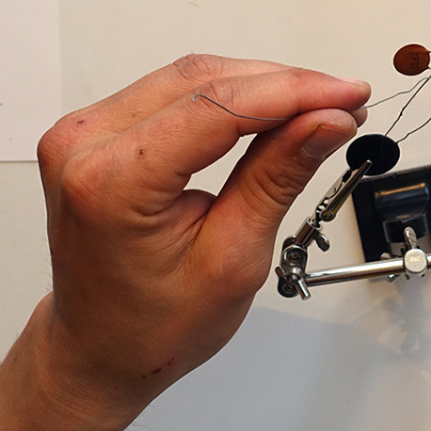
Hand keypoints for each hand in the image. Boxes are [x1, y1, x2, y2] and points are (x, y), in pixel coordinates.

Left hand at [31, 55, 369, 430]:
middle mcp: (84, 144)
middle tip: (344, 102)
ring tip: (317, 108)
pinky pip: (168, 93)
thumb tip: (326, 120)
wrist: (95, 351)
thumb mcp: (233, 258)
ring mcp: (81, 133)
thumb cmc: (153, 325)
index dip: (294, 92)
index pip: (218, 107)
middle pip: (203, 81)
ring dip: (258, 86)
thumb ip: (278, 177)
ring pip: (189, 79)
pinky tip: (268, 111)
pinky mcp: (91, 131)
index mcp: (112, 182)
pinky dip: (224, 98)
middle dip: (283, 85)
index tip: (349, 94)